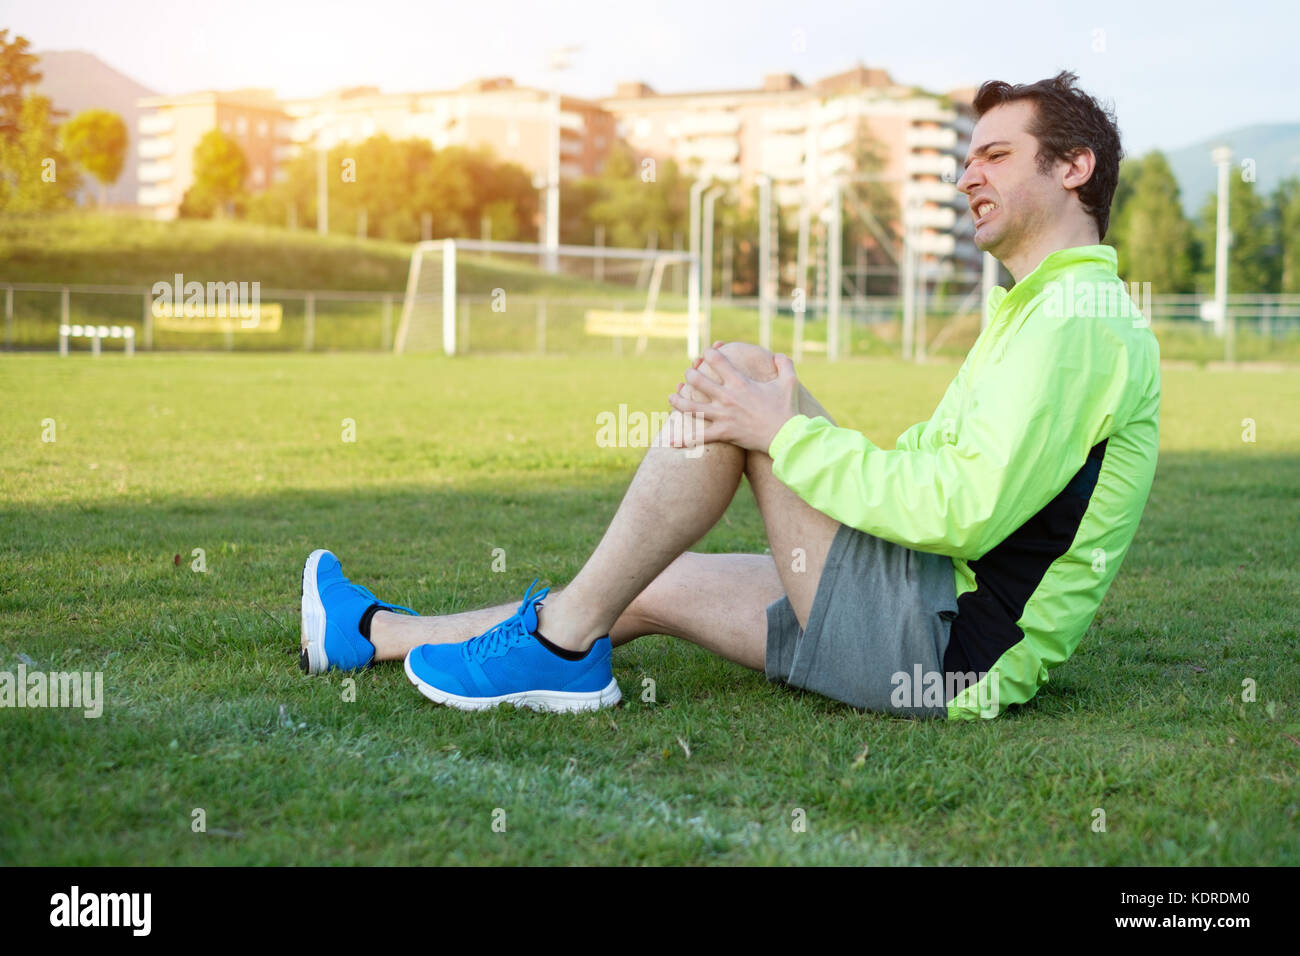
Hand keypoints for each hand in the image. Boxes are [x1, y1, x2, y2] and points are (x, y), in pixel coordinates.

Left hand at [667, 346, 799, 452]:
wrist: (787, 436)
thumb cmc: (787, 409)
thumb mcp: (789, 382)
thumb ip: (784, 364)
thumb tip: (778, 355)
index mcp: (741, 383)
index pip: (717, 361)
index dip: (708, 354)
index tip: (706, 353)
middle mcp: (728, 397)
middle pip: (698, 380)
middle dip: (690, 375)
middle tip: (689, 375)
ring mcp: (723, 416)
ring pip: (692, 407)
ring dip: (678, 401)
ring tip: (671, 397)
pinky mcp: (723, 433)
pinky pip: (699, 437)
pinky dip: (683, 439)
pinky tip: (669, 440)